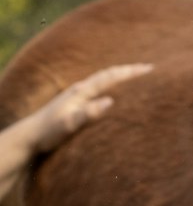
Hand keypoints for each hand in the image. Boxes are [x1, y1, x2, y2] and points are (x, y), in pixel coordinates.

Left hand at [28, 64, 153, 152]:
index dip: (131, 72)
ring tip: (136, 76)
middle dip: (129, 70)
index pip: (111, 77)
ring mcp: (76, 95)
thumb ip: (87, 113)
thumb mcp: (68, 125)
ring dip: (120, 76)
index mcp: (82, 91)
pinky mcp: (74, 103)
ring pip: (103, 80)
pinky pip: (98, 89)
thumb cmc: (48, 133)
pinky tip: (114, 92)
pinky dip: (111, 86)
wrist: (28, 137)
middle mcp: (80, 89)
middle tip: (150, 68)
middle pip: (108, 74)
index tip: (150, 68)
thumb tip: (109, 101)